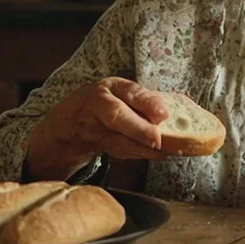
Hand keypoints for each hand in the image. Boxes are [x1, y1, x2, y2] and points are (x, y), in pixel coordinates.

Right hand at [24, 77, 174, 179]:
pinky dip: (136, 154)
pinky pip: (116, 151)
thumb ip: (143, 101)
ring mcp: (92, 126)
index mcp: (112, 87)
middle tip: (158, 139)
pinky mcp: (92, 145)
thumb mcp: (120, 94)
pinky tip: (156, 156)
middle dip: (139, 129)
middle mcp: (99, 104)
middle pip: (116, 116)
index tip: (164, 113)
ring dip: (141, 148)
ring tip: (165, 152)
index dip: (148, 102)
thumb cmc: (105, 105)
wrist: (67, 124)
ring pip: (115, 139)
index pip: (130, 92)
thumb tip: (177, 114)